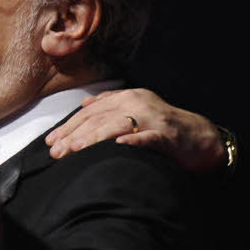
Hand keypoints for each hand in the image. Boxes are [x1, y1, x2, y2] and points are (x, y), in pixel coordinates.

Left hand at [44, 88, 225, 171]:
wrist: (199, 137)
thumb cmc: (161, 125)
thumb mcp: (135, 108)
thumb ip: (110, 103)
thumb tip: (84, 104)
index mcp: (126, 98)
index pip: (90, 112)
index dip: (68, 126)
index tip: (50, 141)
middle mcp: (137, 104)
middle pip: (97, 119)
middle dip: (72, 135)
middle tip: (55, 152)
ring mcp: (152, 119)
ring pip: (117, 126)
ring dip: (93, 138)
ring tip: (74, 149)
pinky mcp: (167, 135)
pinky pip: (148, 138)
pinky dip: (133, 141)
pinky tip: (118, 146)